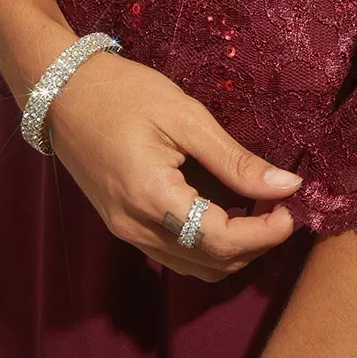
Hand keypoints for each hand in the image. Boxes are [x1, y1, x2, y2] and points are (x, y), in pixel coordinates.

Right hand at [44, 46, 303, 279]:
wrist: (63, 91)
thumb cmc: (124, 93)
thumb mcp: (186, 117)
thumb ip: (235, 159)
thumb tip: (287, 185)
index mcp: (152, 199)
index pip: (222, 241)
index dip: (265, 233)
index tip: (293, 206)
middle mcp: (136, 228)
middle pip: (212, 263)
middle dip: (256, 243)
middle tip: (282, 204)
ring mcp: (126, 232)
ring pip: (195, 266)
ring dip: (234, 249)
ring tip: (259, 207)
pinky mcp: (123, 225)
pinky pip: (175, 253)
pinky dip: (209, 244)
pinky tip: (226, 208)